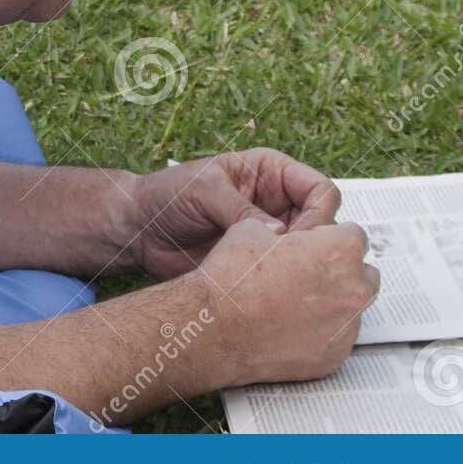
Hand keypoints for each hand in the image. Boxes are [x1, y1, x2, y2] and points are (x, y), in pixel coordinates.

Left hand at [122, 147, 341, 278]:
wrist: (139, 230)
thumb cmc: (166, 196)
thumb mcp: (204, 191)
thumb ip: (241, 209)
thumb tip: (280, 234)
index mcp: (271, 172)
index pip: (321, 190)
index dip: (320, 214)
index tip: (302, 237)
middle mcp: (277, 202)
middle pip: (324, 224)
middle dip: (315, 244)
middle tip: (293, 264)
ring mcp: (270, 233)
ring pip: (309, 252)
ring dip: (301, 266)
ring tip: (280, 279)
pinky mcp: (259, 261)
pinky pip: (286, 272)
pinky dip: (285, 282)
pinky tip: (270, 291)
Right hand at [193, 218, 378, 388]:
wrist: (215, 328)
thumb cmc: (231, 279)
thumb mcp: (250, 230)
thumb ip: (282, 229)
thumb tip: (284, 234)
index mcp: (340, 250)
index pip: (354, 235)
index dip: (328, 238)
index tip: (313, 246)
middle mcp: (354, 289)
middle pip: (362, 273)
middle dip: (339, 270)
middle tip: (304, 273)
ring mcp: (347, 327)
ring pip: (350, 307)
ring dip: (331, 301)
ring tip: (293, 302)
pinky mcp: (335, 356)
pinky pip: (336, 338)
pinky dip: (319, 331)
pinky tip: (288, 325)